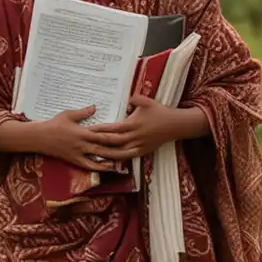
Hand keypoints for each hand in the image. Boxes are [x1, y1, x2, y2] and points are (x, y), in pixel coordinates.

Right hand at [25, 104, 131, 170]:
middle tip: (133, 150)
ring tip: (125, 161)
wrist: (39, 137)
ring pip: (99, 159)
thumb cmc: (54, 124)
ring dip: (112, 160)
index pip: (103, 134)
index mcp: (83, 132)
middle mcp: (82, 144)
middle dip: (119, 149)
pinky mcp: (74, 160)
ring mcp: (79, 154)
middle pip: (104, 148)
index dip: (116, 135)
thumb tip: (95, 107)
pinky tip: (109, 168)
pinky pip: (89, 166)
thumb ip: (83, 113)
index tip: (127, 134)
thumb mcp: (68, 114)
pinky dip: (100, 168)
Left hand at [90, 95, 207, 161]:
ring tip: (94, 156)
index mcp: (133, 124)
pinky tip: (110, 161)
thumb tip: (124, 103)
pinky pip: (129, 157)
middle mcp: (135, 137)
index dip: (99, 130)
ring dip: (106, 155)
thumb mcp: (146, 101)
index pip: (112, 128)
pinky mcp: (143, 151)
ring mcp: (139, 146)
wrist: (175, 124)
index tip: (88, 131)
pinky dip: (119, 160)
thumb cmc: (159, 111)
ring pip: (120, 153)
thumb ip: (132, 99)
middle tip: (85, 144)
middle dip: (98, 144)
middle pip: (113, 142)